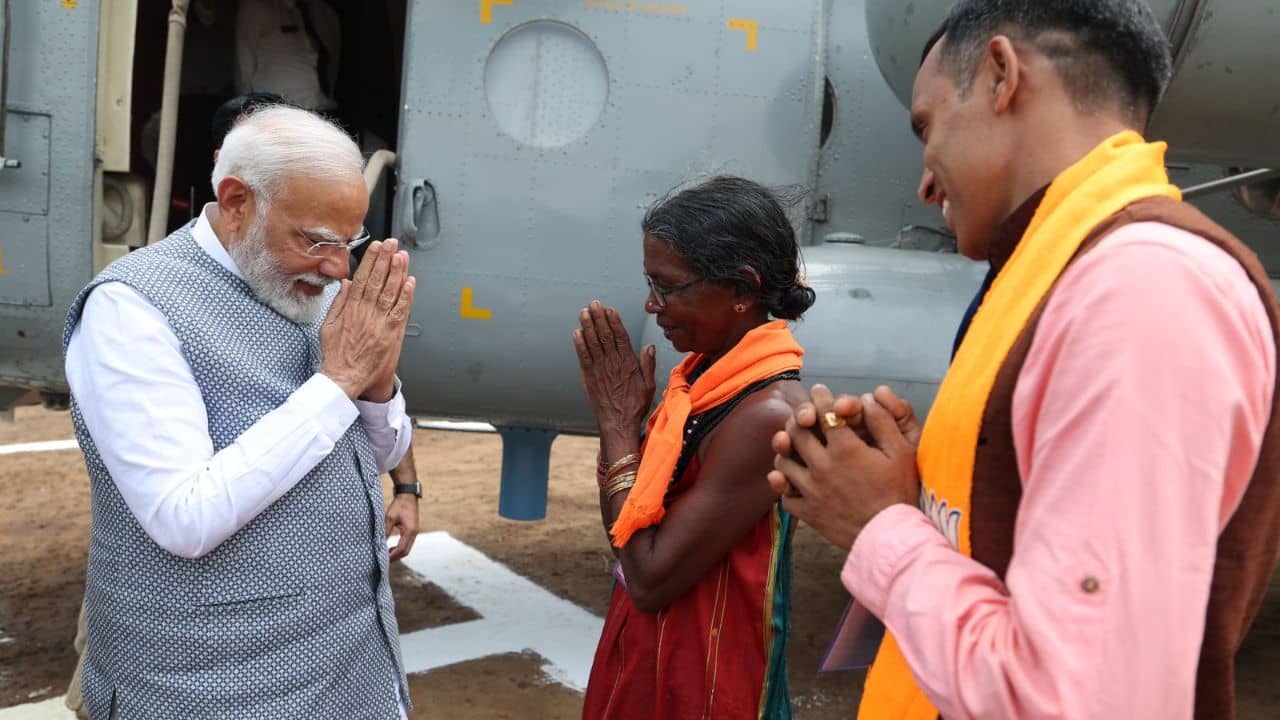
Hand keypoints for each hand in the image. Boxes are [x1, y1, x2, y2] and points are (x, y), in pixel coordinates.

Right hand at [320, 238, 415, 400]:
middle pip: (377, 281)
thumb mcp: (328, 325)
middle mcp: (366, 314)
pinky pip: (400, 312)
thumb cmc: (336, 355)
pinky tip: (410, 282)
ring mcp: (379, 324)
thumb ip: (338, 303)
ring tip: (402, 256)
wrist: (344, 378)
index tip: (376, 247)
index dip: (370, 261)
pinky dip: (406, 296)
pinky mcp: (390, 335)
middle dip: (385, 260)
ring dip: (397, 273)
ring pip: (390, 293)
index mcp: (350, 310)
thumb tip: (346, 283)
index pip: (362, 278)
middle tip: (391, 244)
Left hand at [385, 493, 418, 561]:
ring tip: (386, 556)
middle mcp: (414, 533)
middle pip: (406, 551)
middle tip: (384, 561)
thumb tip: (380, 543)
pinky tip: (391, 548)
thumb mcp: (390, 517)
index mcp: (410, 531)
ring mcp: (414, 532)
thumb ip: (386, 530)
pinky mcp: (412, 530)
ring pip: (407, 548)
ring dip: (397, 553)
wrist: (408, 495)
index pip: (402, 549)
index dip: (392, 556)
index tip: (383, 559)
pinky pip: (407, 543)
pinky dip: (400, 548)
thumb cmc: (399, 505)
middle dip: (395, 557)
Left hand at [571, 301, 655, 448]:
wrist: (618, 423)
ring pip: (593, 344)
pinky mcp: (589, 378)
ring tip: (584, 312)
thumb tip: (649, 346)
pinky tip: (577, 333)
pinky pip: (583, 358)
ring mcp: (600, 370)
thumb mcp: (650, 385)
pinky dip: (579, 344)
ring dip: (588, 326)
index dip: (614, 322)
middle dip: (599, 318)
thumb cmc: (635, 406)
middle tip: (594, 304)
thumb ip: (648, 365)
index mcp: (629, 364)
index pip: (621, 337)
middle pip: (605, 336)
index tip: (610, 309)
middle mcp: (614, 364)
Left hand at [767, 384, 919, 550]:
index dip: (821, 398)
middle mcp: (823, 467)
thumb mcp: (901, 453)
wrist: (892, 537)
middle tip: (803, 414)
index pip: (824, 413)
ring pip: (784, 462)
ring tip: (792, 443)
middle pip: (797, 433)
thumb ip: (883, 422)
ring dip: (786, 449)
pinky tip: (791, 478)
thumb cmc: (900, 493)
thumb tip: (867, 398)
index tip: (820, 391)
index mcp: (846, 449)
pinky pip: (785, 495)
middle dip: (799, 418)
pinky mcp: (808, 513)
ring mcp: (812, 491)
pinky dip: (784, 484)